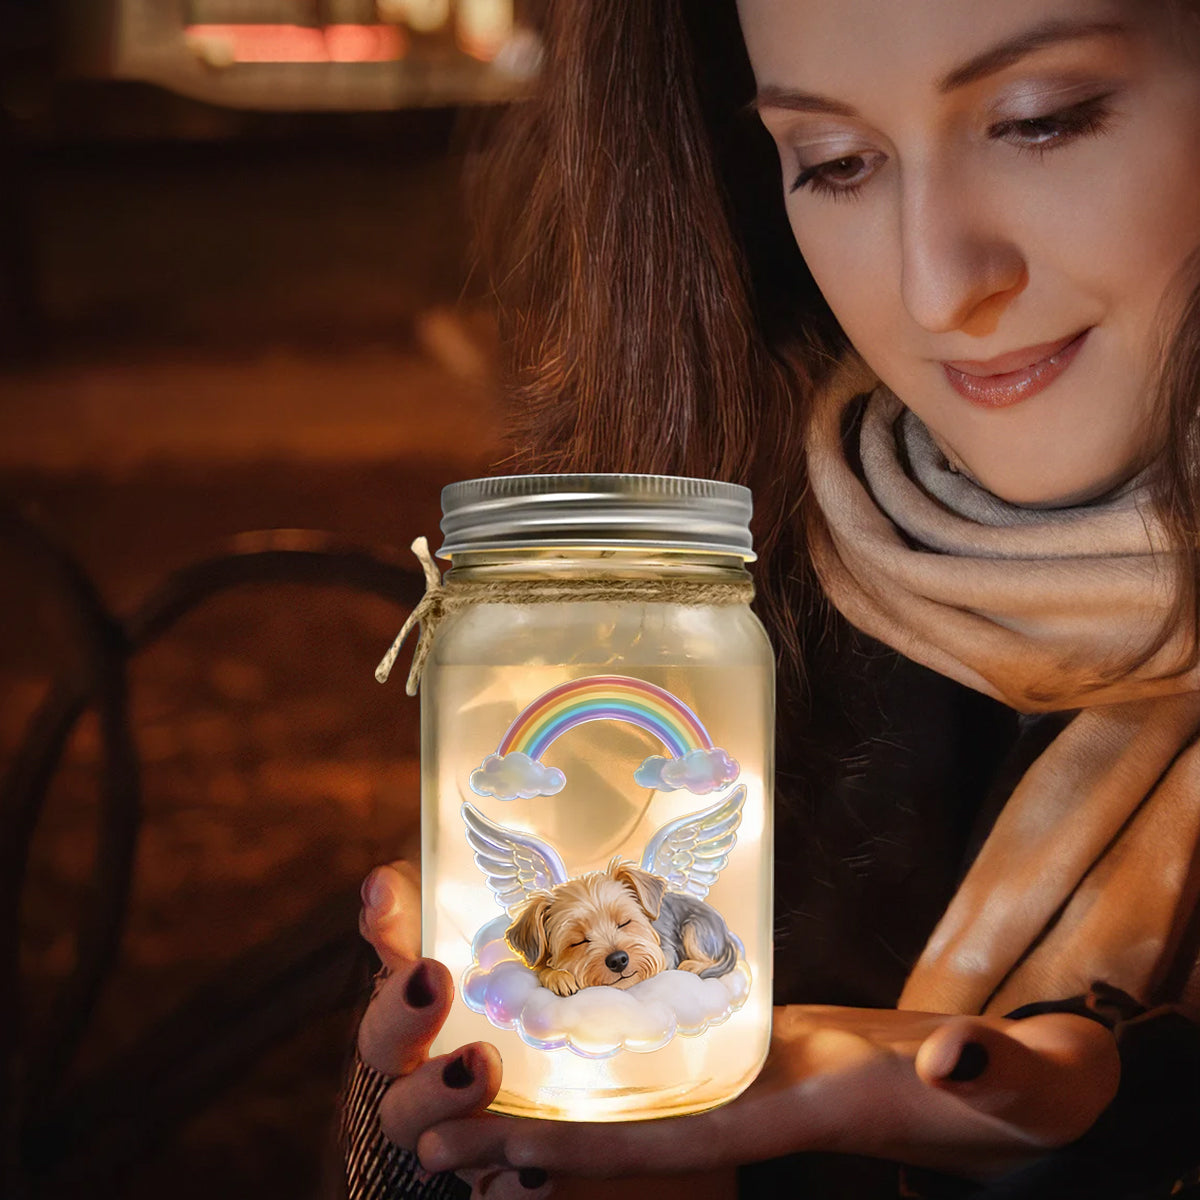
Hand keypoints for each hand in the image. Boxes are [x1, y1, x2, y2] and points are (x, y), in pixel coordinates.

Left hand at [357, 866, 1119, 1192]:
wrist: (1019, 1089)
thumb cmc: (1022, 1088)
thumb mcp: (1019, 1079)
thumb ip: (995, 1069)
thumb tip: (956, 1062)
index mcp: (792, 1114)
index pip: (672, 1145)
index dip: (579, 1153)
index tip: (486, 1154)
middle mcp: (754, 1108)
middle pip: (625, 1137)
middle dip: (531, 1142)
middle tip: (429, 1137)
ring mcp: (750, 1083)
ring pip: (634, 1108)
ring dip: (552, 1106)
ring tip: (465, 1089)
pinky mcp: (759, 1055)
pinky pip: (667, 1073)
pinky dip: (606, 1071)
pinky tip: (566, 1041)